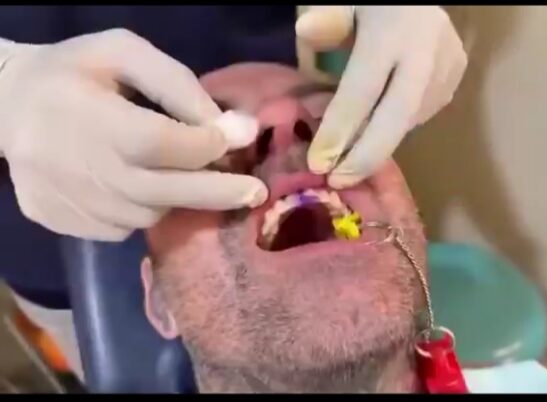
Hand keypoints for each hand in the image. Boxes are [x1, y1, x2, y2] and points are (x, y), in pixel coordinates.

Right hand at [0, 29, 266, 240]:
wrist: (4, 107)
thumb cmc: (72, 72)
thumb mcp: (122, 53)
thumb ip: (177, 85)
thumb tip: (231, 127)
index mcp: (91, 119)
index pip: (163, 144)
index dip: (206, 145)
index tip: (240, 138)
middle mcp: (81, 171)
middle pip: (164, 192)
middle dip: (218, 192)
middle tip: (256, 193)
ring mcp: (70, 205)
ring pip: (148, 215)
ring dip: (175, 196)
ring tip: (179, 172)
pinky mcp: (62, 225)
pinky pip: (122, 228)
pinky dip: (142, 209)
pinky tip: (137, 184)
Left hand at [296, 6, 467, 187]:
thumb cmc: (371, 2)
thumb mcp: (344, 1)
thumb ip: (327, 20)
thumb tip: (305, 34)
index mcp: (394, 31)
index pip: (362, 90)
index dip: (340, 130)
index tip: (319, 163)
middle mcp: (426, 51)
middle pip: (397, 117)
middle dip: (366, 156)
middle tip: (340, 181)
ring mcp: (447, 65)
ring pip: (409, 120)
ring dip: (378, 144)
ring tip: (349, 160)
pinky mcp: (457, 74)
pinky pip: (422, 112)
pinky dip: (394, 127)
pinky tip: (374, 132)